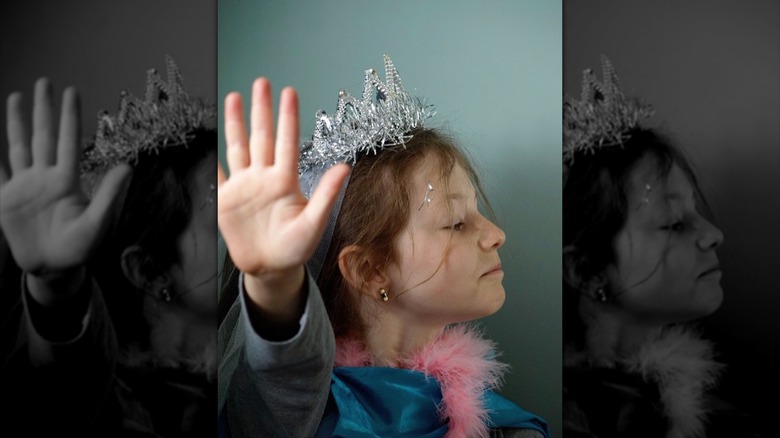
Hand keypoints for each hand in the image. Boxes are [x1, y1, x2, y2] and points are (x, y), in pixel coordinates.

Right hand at [1, 78, 130, 299]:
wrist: (54, 269)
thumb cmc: (80, 248)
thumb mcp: (97, 223)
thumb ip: (108, 195)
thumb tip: (129, 166)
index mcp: (67, 181)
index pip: (68, 141)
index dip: (69, 117)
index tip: (71, 91)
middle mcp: (45, 177)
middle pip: (43, 136)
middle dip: (43, 110)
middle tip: (44, 81)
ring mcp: (24, 186)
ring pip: (19, 147)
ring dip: (16, 123)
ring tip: (15, 96)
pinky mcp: (5, 200)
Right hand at [217, 78, 348, 284]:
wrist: (271, 269)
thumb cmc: (295, 248)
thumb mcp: (314, 223)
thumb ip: (326, 194)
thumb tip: (345, 166)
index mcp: (285, 181)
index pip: (287, 142)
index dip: (288, 117)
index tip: (289, 92)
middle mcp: (264, 178)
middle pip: (262, 137)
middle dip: (261, 110)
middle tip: (262, 82)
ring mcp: (244, 187)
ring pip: (239, 148)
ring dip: (236, 124)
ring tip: (234, 96)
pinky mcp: (226, 201)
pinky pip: (216, 177)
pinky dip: (210, 161)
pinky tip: (207, 141)